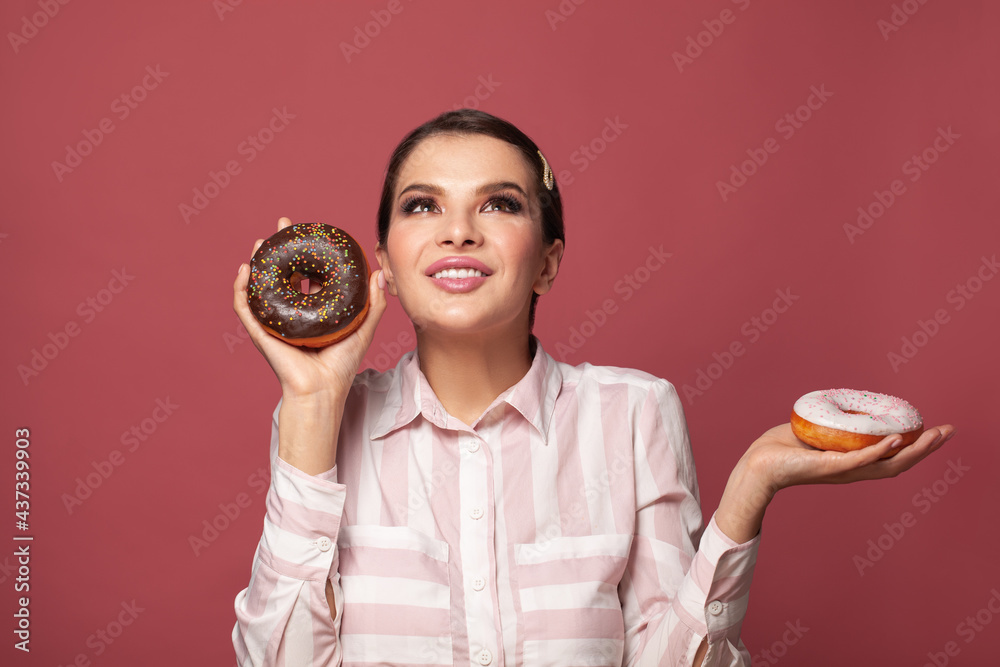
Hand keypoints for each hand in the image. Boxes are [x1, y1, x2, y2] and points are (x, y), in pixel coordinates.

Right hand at [232, 216, 386, 400]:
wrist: (323, 390)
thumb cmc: (342, 364)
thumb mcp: (363, 328)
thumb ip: (374, 303)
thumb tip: (379, 273)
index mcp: (311, 309)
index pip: (306, 273)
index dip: (306, 251)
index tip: (309, 231)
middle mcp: (290, 312)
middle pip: (281, 272)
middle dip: (279, 248)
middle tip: (282, 225)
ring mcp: (273, 321)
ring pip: (260, 285)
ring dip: (257, 262)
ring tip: (260, 243)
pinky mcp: (260, 332)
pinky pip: (245, 307)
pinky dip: (241, 289)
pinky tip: (245, 271)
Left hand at [715, 423, 955, 543]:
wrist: (758, 465)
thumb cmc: (781, 449)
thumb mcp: (816, 431)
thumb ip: (832, 422)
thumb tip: (841, 404)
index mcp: (853, 463)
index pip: (893, 457)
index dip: (918, 446)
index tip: (937, 431)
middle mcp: (853, 470)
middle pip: (900, 463)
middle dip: (928, 448)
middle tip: (949, 430)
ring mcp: (843, 471)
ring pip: (888, 464)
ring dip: (914, 450)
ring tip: (933, 435)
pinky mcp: (829, 468)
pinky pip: (860, 460)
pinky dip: (880, 451)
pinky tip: (897, 440)